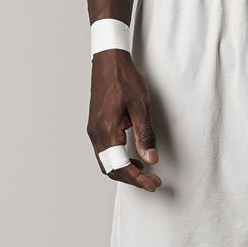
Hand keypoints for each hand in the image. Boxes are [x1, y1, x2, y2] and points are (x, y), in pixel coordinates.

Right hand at [87, 49, 161, 191]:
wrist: (109, 61)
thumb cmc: (124, 80)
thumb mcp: (141, 108)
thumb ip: (145, 136)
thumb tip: (151, 159)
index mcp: (106, 131)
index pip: (121, 166)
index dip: (138, 180)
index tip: (153, 185)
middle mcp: (96, 134)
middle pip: (111, 169)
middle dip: (132, 179)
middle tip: (152, 182)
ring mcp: (94, 130)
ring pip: (107, 162)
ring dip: (125, 170)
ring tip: (145, 173)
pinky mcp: (96, 126)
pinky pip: (105, 152)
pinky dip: (119, 160)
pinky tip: (134, 158)